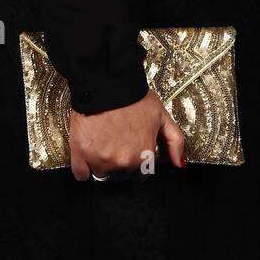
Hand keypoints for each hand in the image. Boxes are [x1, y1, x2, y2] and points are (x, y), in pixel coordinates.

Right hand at [69, 88, 185, 181]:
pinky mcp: (80, 155)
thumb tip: (179, 165)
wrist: (108, 83)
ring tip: (102, 144)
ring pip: (101, 175)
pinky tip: (87, 154)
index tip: (131, 151)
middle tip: (117, 144)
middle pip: (121, 176)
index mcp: (143, 156)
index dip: (136, 163)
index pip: (140, 175)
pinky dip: (83, 168)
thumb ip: (175, 142)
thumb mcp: (163, 116)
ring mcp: (100, 160)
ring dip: (102, 165)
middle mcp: (123, 162)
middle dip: (120, 164)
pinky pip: (80, 174)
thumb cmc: (135, 98)